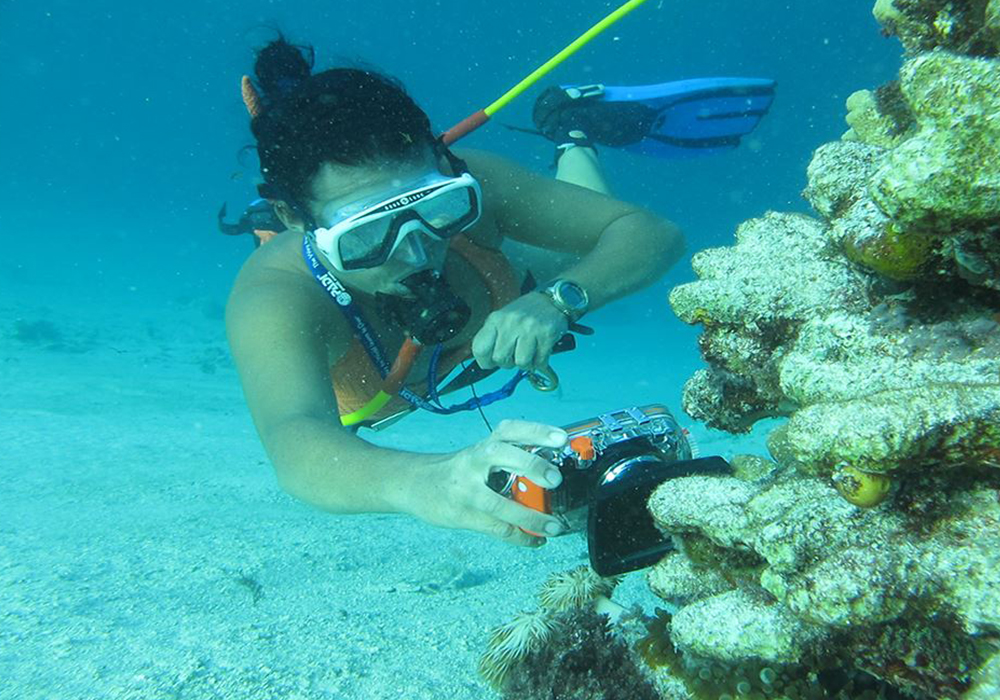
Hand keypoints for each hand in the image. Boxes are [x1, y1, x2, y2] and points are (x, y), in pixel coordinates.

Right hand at [404, 420, 568, 545]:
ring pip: (501, 504)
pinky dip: (520, 536)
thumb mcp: (480, 457)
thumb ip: (510, 461)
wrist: (414, 483)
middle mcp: (474, 461)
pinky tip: (535, 539)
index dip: (537, 431)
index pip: (511, 430)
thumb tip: (552, 471)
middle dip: (533, 465)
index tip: (561, 438)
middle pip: (503, 455)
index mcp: (483, 445)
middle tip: (555, 479)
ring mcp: (466, 490)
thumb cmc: (459, 470)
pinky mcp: (462, 514)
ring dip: (532, 518)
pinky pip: (497, 528)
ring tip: (554, 527)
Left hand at [472, 292, 568, 371]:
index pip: (480, 349)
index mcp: (495, 319)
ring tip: (529, 352)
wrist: (552, 301)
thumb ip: (492, 338)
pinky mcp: (546, 334)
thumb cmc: (524, 314)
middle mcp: (510, 322)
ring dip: (526, 363)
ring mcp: (529, 328)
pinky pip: (539, 362)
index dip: (485, 361)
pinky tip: (539, 351)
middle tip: (515, 354)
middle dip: (508, 362)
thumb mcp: (502, 319)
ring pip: (521, 363)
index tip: (491, 362)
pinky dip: (539, 362)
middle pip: (500, 359)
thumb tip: (485, 363)